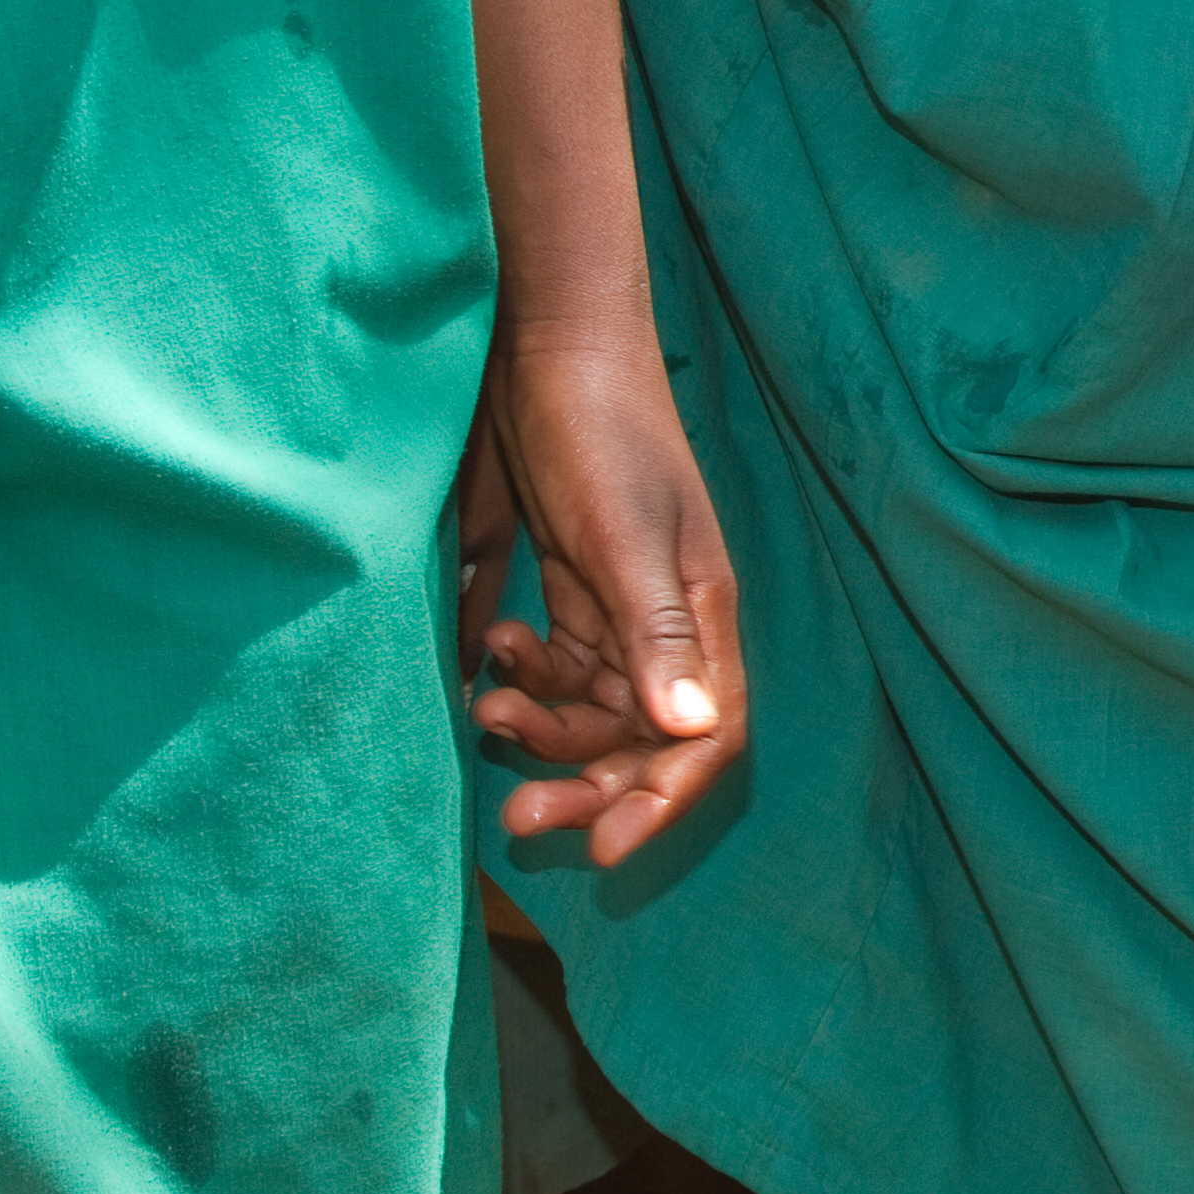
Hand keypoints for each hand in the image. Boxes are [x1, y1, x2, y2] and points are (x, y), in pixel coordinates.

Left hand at [468, 331, 745, 863]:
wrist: (545, 344)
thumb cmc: (601, 433)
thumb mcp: (624, 537)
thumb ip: (655, 633)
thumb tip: (694, 733)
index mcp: (700, 613)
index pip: (705, 735)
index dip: (662, 799)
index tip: (605, 849)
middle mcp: (666, 620)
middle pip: (641, 735)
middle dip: (587, 781)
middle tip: (518, 816)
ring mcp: (615, 602)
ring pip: (591, 703)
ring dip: (544, 725)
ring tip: (488, 711)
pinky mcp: (566, 581)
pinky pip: (554, 661)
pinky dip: (522, 674)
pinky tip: (488, 657)